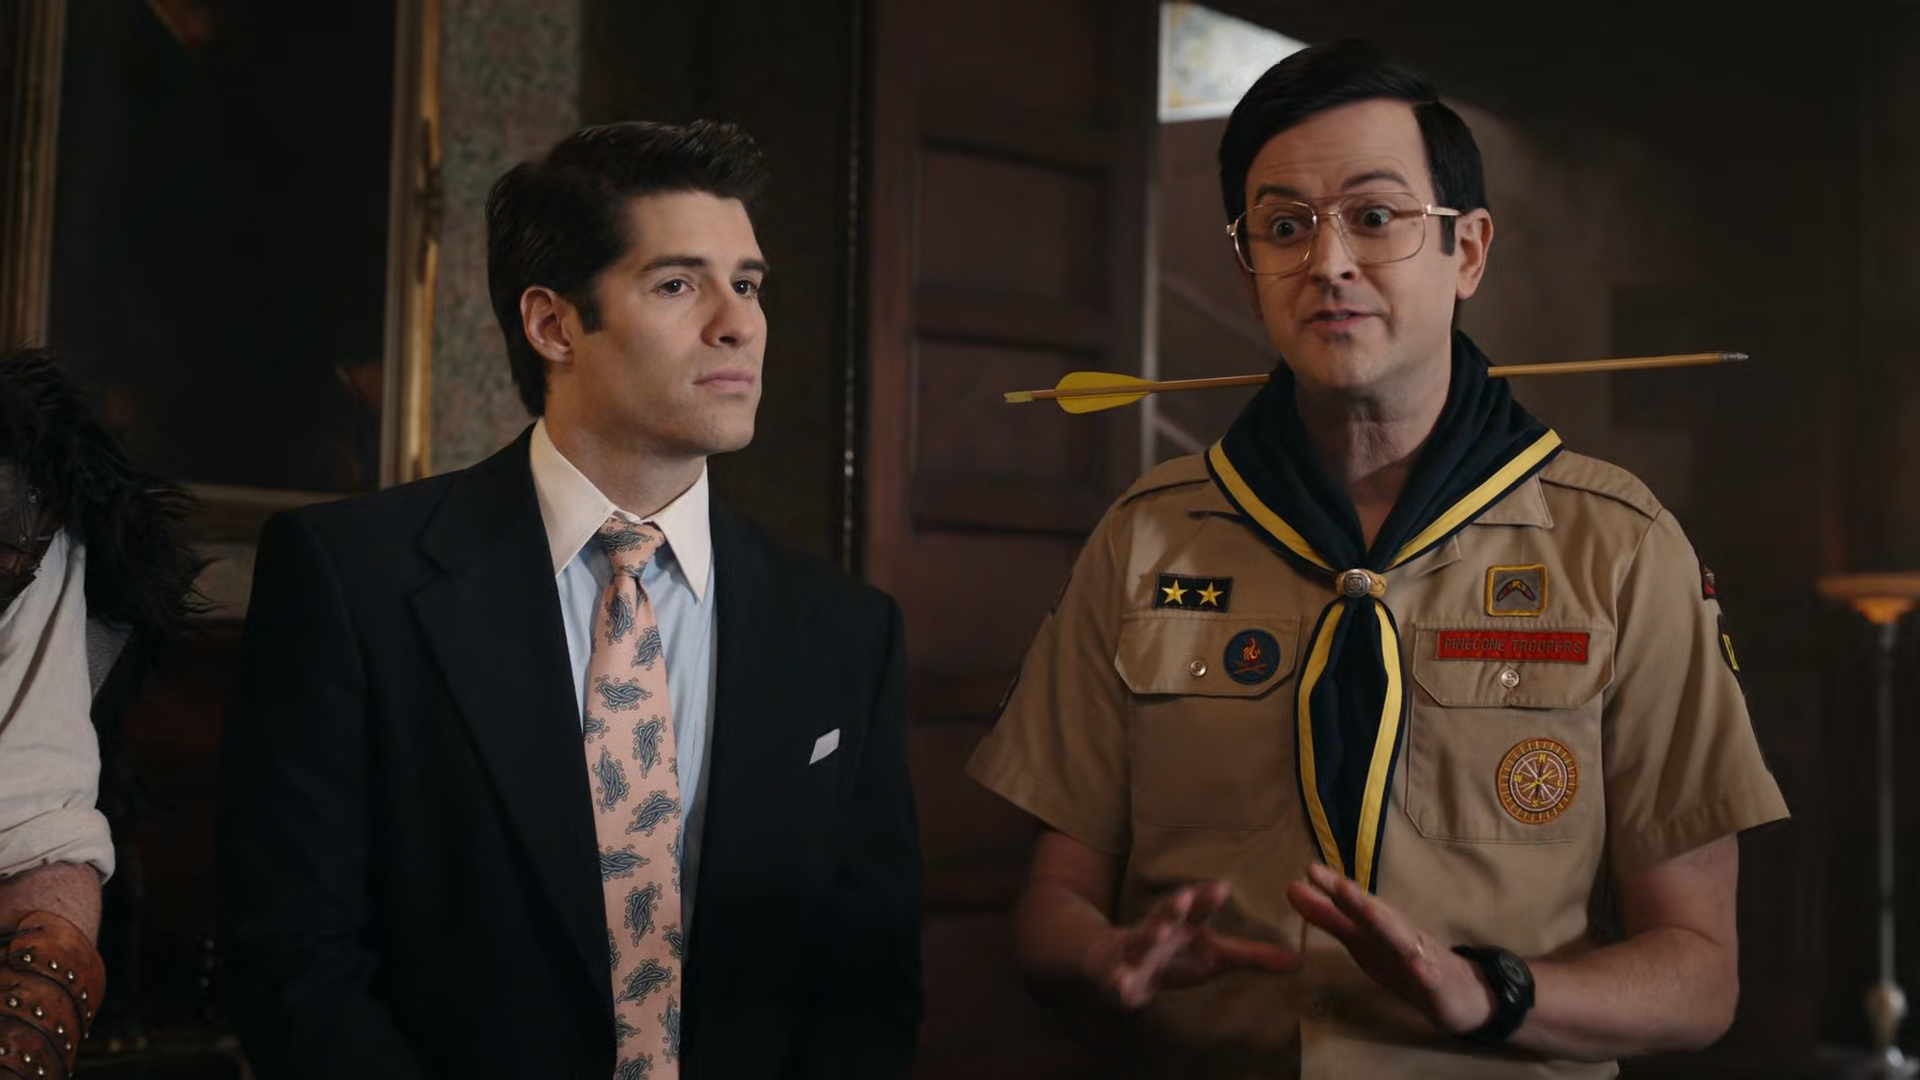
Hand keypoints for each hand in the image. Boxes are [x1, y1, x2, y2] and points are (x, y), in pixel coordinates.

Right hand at [1084, 880, 1300, 1011]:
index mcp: (1183, 923)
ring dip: (1147, 937)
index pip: (1197, 907)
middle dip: (1173, 908)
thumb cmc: (1175, 954)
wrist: (1117, 961)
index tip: (1223, 888)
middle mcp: (1159, 931)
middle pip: (1165, 916)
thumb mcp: (1215, 956)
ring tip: (1158, 933)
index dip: (1207, 898)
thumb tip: (1300, 960)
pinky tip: (1123, 986)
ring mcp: (1136, 953)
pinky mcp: (1120, 977)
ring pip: (1140, 942)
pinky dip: (1120, 983)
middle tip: (1183, 897)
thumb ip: (1254, 957)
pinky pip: (1119, 981)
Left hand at [1286, 863, 1496, 1035]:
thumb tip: (1293, 889)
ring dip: (1384, 922)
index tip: (1310, 871)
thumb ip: (1331, 917)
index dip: (1333, 890)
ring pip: (1402, 940)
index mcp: (1378, 930)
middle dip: (1358, 900)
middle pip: (1378, 916)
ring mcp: (1421, 960)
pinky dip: (1422, 968)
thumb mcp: (1365, 942)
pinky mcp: (1439, 985)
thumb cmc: (1408, 963)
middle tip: (1335, 883)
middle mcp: (1398, 938)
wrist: (1466, 995)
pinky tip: (1415, 962)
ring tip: (1365, 908)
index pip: (1354, 908)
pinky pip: (1430, 976)